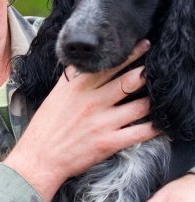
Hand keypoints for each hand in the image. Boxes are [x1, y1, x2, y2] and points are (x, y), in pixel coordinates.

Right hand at [5, 39, 157, 201]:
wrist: (40, 156)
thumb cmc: (45, 126)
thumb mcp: (55, 95)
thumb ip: (71, 79)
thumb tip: (83, 64)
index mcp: (78, 87)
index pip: (109, 65)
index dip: (130, 54)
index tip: (143, 45)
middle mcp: (92, 101)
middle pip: (129, 81)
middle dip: (147, 73)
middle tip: (159, 68)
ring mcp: (102, 122)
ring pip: (140, 106)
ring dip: (154, 100)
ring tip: (161, 96)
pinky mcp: (109, 142)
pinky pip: (140, 133)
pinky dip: (155, 127)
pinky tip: (162, 123)